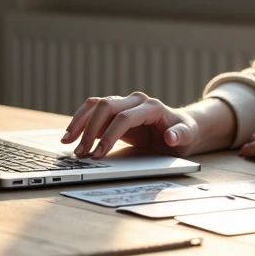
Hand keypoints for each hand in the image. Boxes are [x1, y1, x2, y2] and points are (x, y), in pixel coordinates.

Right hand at [61, 92, 196, 158]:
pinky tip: (71, 137)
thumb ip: (180, 135)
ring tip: (67, 141)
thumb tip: (171, 136)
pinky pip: (94, 112)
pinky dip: (81, 122)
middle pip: (106, 107)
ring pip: (96, 105)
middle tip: (80, 152)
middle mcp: (135, 101)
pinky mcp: (116, 111)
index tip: (98, 154)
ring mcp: (124, 104)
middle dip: (90, 130)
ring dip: (80, 122)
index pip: (124, 118)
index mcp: (151, 107)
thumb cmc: (183, 133)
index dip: (110, 135)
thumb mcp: (187, 137)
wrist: (181, 127)